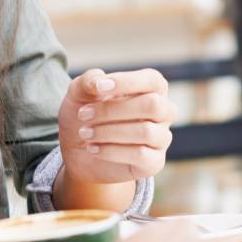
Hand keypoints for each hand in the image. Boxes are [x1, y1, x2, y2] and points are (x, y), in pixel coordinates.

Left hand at [59, 68, 174, 184]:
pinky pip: (141, 155)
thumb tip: (99, 81)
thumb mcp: (79, 93)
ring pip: (146, 132)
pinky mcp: (154, 162)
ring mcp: (161, 138)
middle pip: (152, 105)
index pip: (152, 80)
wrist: (79, 151)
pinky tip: (93, 148)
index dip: (127, 82)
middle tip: (83, 114)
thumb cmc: (86, 115)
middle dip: (113, 110)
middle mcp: (163, 112)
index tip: (98, 88)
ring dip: (108, 132)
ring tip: (84, 133)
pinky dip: (111, 151)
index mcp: (152, 88)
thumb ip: (88, 80)